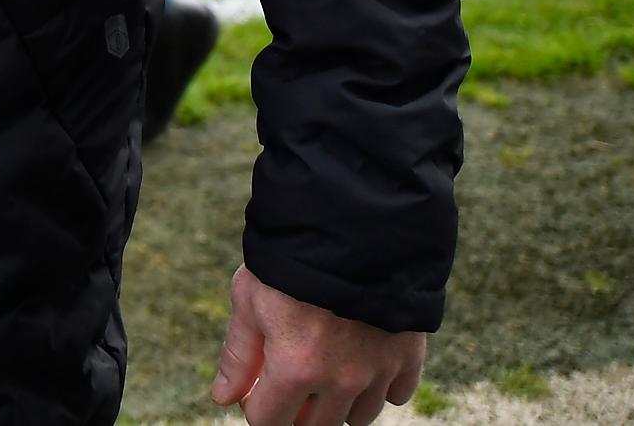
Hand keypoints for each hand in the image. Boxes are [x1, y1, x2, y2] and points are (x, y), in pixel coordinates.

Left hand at [211, 265, 425, 425]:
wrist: (355, 227)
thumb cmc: (290, 260)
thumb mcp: (249, 300)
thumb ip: (238, 355)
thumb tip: (224, 398)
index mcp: (295, 369)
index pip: (269, 422)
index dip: (257, 408)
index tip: (257, 389)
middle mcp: (340, 381)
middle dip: (296, 412)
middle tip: (290, 383)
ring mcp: (377, 371)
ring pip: (358, 418)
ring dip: (338, 404)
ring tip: (325, 371)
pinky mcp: (408, 356)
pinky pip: (396, 394)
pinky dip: (380, 387)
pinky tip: (363, 362)